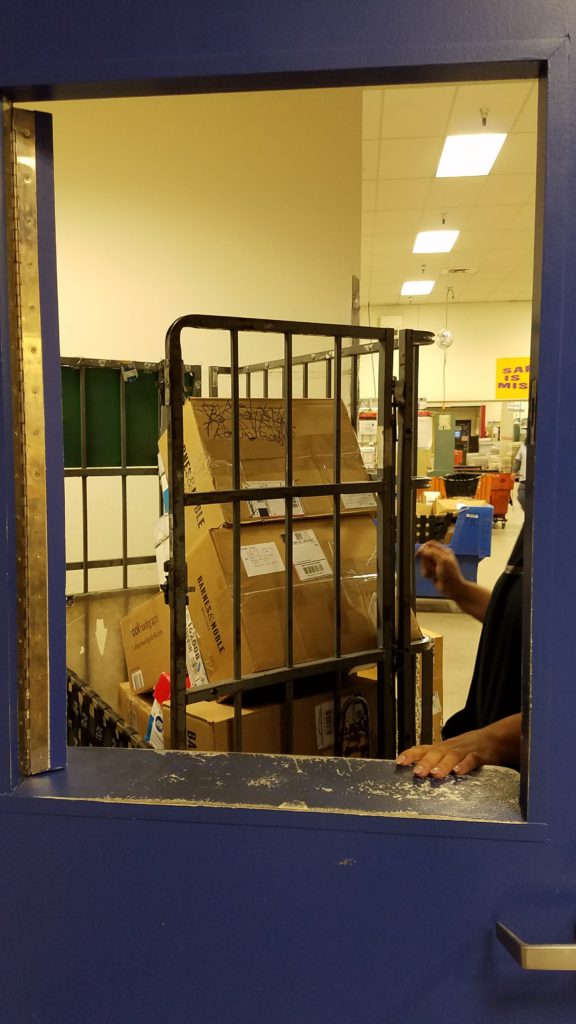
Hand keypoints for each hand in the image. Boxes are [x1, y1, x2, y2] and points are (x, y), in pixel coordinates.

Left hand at [396, 715, 521, 777]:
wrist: (493, 740)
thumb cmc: (466, 749)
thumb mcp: (448, 753)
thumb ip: (434, 762)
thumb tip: (414, 773)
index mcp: (441, 748)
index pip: (422, 749)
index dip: (411, 754)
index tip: (399, 762)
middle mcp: (450, 748)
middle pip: (436, 753)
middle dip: (426, 762)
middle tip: (417, 773)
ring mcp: (464, 750)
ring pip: (452, 756)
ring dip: (443, 765)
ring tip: (436, 774)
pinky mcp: (479, 755)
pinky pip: (471, 759)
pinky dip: (465, 765)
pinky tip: (459, 772)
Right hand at [416, 540, 464, 599]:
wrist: (452, 588)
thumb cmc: (450, 574)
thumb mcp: (442, 561)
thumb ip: (432, 553)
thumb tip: (422, 549)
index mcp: (444, 551)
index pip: (431, 544)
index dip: (424, 547)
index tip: (419, 553)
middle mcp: (439, 556)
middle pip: (425, 554)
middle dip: (426, 561)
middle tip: (431, 567)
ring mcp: (436, 564)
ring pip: (424, 563)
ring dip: (426, 569)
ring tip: (433, 573)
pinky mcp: (432, 571)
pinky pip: (424, 570)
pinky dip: (427, 574)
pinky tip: (432, 577)